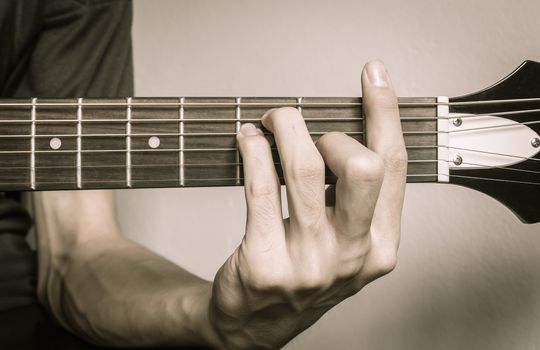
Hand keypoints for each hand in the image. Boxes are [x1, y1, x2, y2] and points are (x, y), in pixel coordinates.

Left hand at [208, 60, 406, 349]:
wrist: (258, 323)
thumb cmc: (303, 274)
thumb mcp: (345, 244)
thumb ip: (355, 198)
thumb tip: (346, 129)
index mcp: (380, 246)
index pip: (394, 167)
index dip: (385, 114)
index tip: (374, 78)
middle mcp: (351, 256)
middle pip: (361, 166)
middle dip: (330, 132)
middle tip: (305, 129)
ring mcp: (309, 264)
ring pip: (303, 168)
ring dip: (284, 128)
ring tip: (269, 122)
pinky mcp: (265, 264)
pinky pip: (261, 187)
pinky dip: (253, 150)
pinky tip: (248, 141)